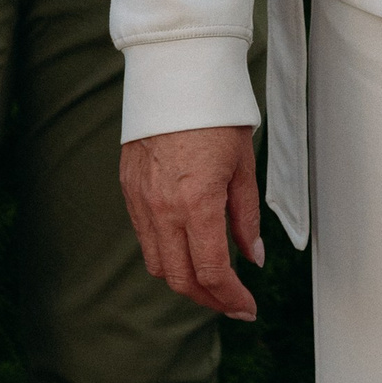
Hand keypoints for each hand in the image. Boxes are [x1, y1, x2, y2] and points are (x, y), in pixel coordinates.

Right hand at [120, 125, 262, 319]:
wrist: (177, 75)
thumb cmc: (217, 115)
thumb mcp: (243, 166)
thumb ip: (245, 217)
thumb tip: (252, 257)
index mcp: (197, 203)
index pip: (211, 271)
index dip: (230, 297)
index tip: (247, 307)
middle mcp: (163, 208)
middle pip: (180, 278)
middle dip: (208, 298)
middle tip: (232, 302)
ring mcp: (141, 200)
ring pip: (158, 263)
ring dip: (185, 280)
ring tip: (212, 281)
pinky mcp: (129, 190)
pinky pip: (145, 237)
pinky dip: (166, 254)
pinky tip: (187, 250)